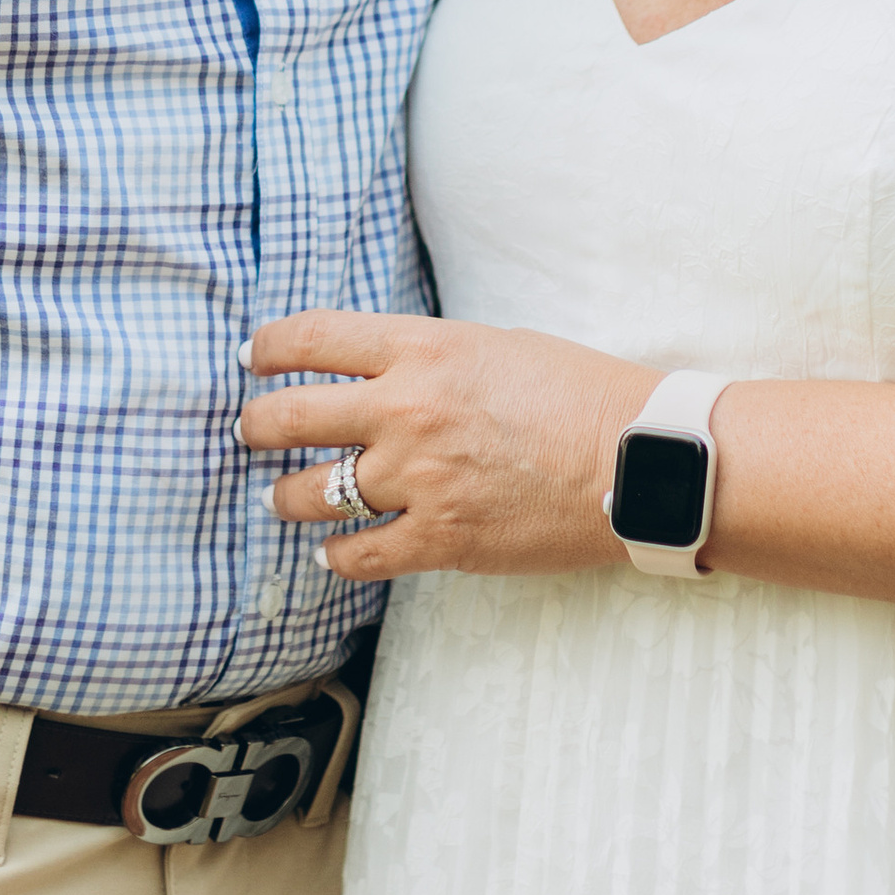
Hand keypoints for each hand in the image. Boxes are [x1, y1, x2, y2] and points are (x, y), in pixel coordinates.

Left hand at [238, 311, 652, 579]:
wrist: (639, 459)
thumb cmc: (577, 393)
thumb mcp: (493, 345)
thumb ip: (425, 356)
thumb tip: (373, 368)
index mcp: (422, 348)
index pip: (310, 338)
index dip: (266, 348)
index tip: (254, 360)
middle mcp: (407, 409)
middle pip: (287, 417)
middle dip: (256, 426)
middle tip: (254, 431)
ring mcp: (420, 479)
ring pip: (309, 493)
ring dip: (285, 495)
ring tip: (283, 496)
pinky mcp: (442, 539)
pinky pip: (356, 556)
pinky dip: (335, 554)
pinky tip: (333, 548)